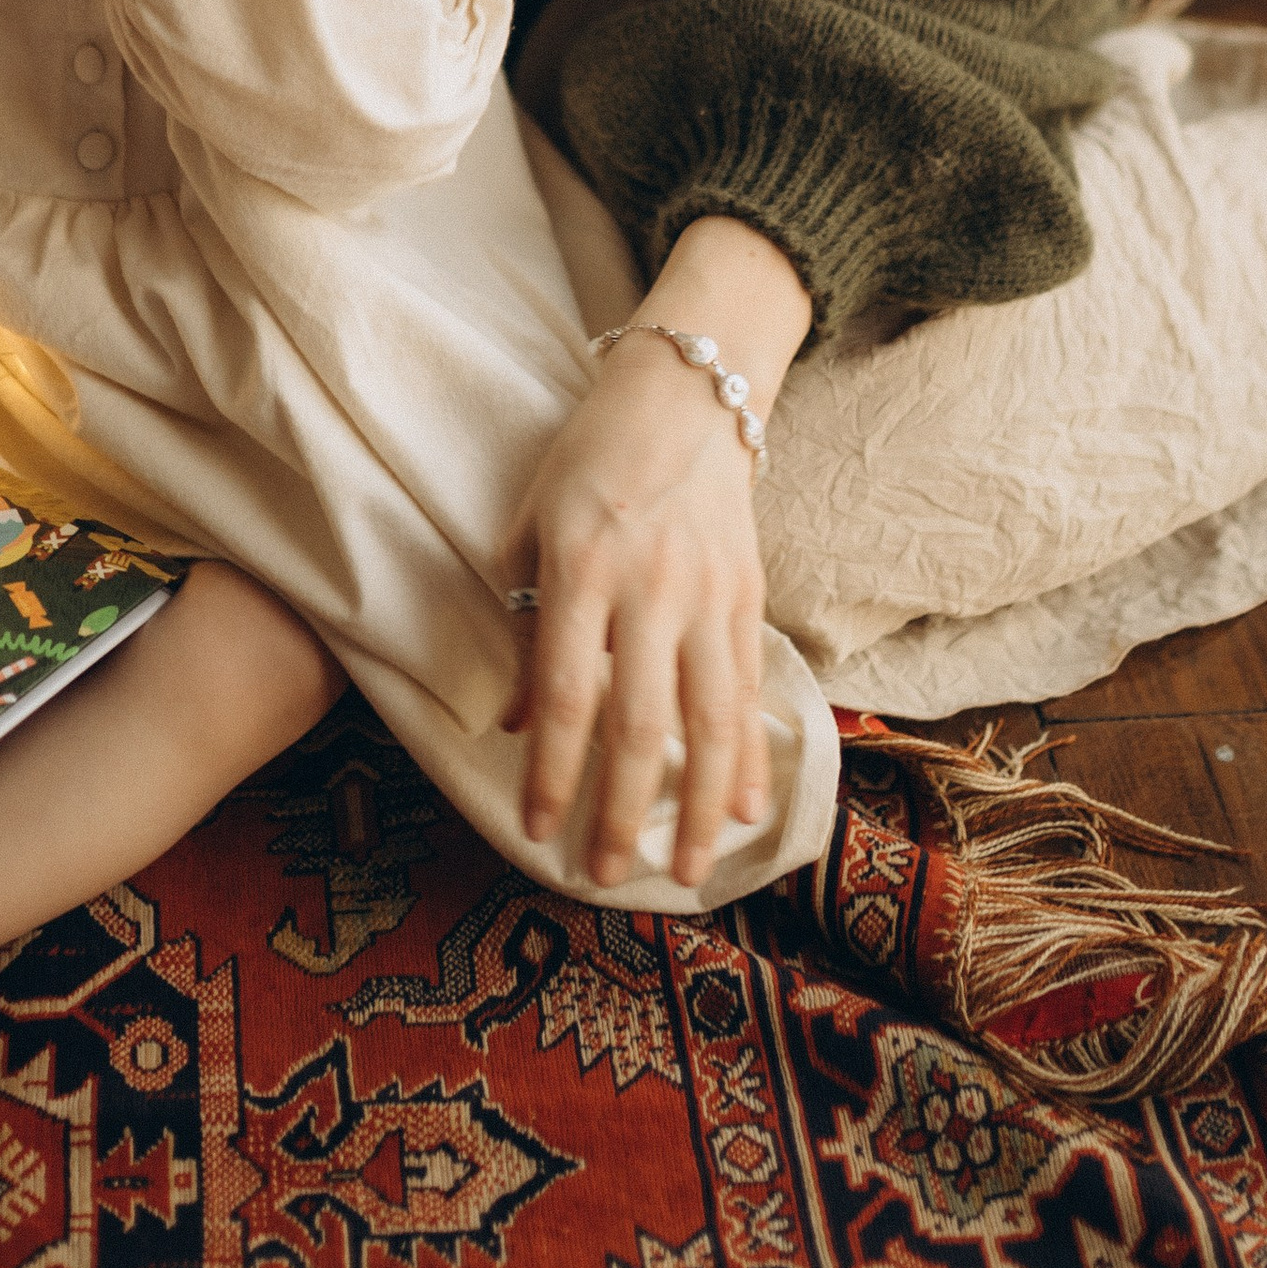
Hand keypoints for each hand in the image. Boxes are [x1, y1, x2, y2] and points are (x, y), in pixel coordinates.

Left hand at [511, 214, 811, 889]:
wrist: (688, 392)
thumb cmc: (590, 456)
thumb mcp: (531, 524)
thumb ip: (522, 621)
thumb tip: (517, 720)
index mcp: (583, 568)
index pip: (564, 693)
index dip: (552, 772)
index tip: (537, 830)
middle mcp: (651, 587)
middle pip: (641, 723)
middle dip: (621, 810)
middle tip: (605, 875)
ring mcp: (709, 594)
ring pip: (710, 721)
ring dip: (697, 806)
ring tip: (686, 872)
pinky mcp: (748, 596)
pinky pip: (749, 689)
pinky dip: (747, 755)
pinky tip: (743, 809)